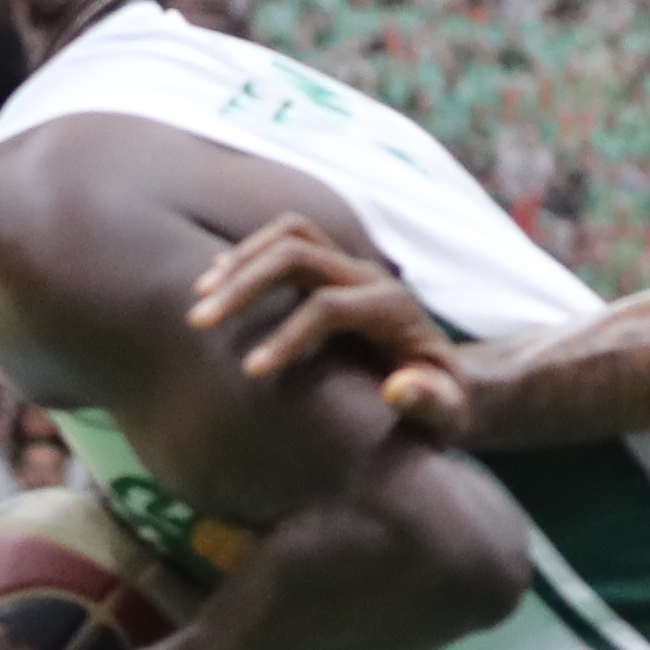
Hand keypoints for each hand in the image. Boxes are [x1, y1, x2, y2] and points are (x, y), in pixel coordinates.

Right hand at [189, 218, 483, 440]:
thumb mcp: (449, 415)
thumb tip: (398, 390)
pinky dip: (247, 257)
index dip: (288, 335)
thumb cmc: (445, 405)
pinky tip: (211, 286)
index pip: (329, 306)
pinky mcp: (333, 270)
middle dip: (247, 283)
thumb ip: (433, 404)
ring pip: (290, 234)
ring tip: (199, 300)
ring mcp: (351, 268)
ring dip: (241, 261)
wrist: (450, 379)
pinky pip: (286, 241)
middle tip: (201, 322)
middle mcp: (370, 278)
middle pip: (300, 253)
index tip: (250, 371)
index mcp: (394, 310)